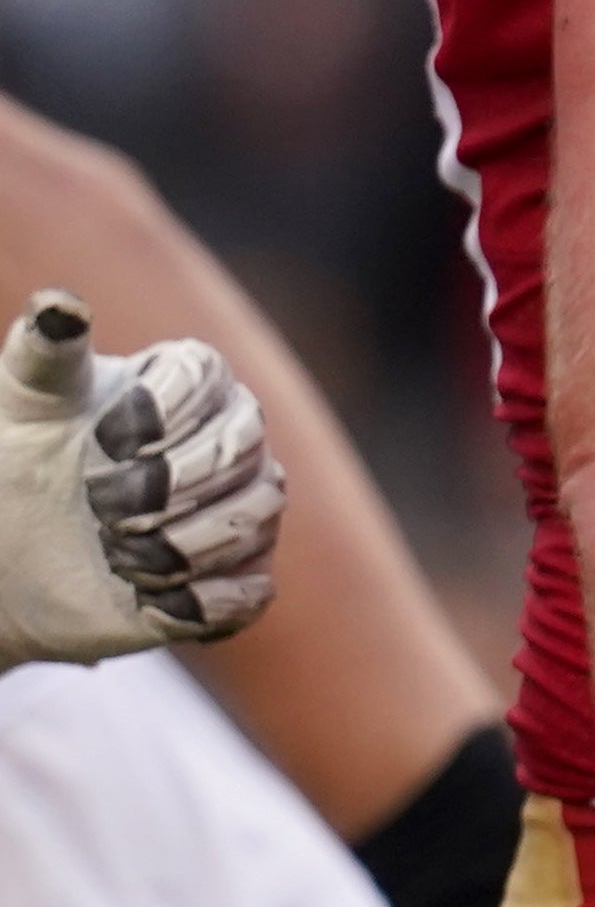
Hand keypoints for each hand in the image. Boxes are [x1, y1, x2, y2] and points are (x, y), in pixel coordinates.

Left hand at [0, 289, 278, 663]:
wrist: (7, 558)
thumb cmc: (19, 459)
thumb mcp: (21, 401)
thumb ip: (43, 351)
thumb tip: (60, 306)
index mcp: (188, 385)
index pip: (210, 377)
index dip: (162, 413)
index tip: (104, 439)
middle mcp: (230, 441)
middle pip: (246, 451)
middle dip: (169, 486)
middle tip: (100, 505)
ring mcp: (242, 509)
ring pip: (258, 518)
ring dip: (179, 545)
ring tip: (117, 553)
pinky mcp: (237, 579)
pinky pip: (250, 590)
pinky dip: (195, 599)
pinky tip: (143, 594)